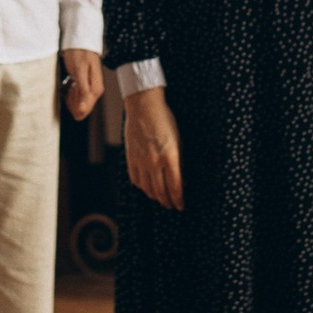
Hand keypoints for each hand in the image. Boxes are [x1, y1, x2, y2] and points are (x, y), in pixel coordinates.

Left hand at [61, 47, 102, 122]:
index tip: (67, 94)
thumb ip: (82, 90)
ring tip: (69, 83)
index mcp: (95, 90)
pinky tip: (69, 85)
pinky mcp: (86, 85)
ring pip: (79, 103)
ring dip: (71, 97)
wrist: (80, 41)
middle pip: (82, 108)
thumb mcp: (79, 71)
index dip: (73, 107)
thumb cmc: (79, 54)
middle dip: (71, 101)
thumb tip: (83, 109)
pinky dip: (71, 93)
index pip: (84, 110)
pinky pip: (78, 96)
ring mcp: (91, 88)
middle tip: (68, 86)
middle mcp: (95, 91)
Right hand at [122, 85, 182, 210]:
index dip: (179, 199)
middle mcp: (154, 162)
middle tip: (172, 206)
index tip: (181, 206)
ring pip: (147, 188)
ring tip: (160, 199)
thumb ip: (178, 160)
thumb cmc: (165, 120)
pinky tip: (146, 187)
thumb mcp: (178, 140)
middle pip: (160, 191)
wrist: (144, 106)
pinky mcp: (130, 157)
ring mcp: (141, 160)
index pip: (175, 187)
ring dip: (155, 196)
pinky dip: (142, 186)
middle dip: (167, 201)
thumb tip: (181, 178)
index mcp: (170, 157)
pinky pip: (135, 178)